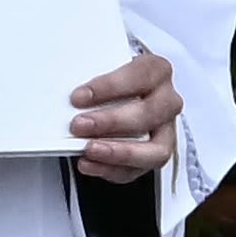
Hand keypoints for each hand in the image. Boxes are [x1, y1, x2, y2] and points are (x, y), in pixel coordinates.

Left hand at [68, 46, 183, 186]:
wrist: (123, 91)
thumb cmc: (114, 79)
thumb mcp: (103, 67)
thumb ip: (90, 75)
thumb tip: (68, 95)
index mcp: (157, 72)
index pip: (140, 76)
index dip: (110, 87)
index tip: (79, 97)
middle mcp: (167, 102)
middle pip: (149, 114)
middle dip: (112, 122)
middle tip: (80, 125)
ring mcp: (166, 131)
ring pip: (156, 148)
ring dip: (119, 152)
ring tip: (89, 150)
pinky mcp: (156, 155)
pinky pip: (140, 169)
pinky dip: (113, 169)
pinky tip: (90, 164)